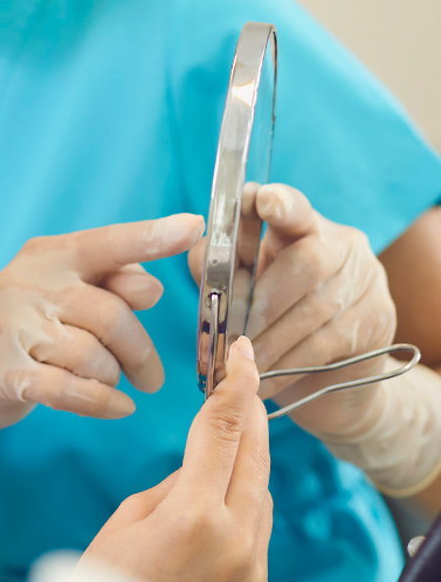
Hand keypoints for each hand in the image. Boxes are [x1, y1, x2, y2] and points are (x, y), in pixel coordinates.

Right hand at [0, 213, 204, 431]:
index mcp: (49, 255)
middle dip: (140, 352)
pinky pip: (70, 390)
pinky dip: (102, 403)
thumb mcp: (67, 296)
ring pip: (93, 356)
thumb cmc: (30, 330)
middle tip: (151, 378)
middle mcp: (25, 281)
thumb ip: (111, 285)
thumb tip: (151, 286)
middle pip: (111, 314)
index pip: (106, 243)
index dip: (150, 237)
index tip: (193, 227)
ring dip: (112, 378)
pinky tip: (116, 408)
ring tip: (108, 383)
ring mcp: (8, 325)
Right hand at [81, 337, 271, 581]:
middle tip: (244, 378)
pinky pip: (255, 534)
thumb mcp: (126, 520)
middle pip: (253, 458)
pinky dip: (239, 511)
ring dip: (243, 466)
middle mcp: (234, 541)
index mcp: (192, 515)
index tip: (243, 355)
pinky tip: (213, 508)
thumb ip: (174, 488)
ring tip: (222, 444)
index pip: (224, 432)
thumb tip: (202, 470)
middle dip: (249, 416)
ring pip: (259, 497)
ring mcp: (252, 571)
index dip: (236, 387)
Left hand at [189, 183, 395, 439]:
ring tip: (241, 363)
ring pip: (316, 308)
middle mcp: (341, 245)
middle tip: (234, 334)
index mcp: (302, 226)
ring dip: (271, 341)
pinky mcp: (378, 319)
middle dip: (264, 301)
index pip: (293, 207)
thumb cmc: (273, 319)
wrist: (330, 374)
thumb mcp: (241, 286)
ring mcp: (366, 280)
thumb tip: (203, 259)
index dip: (280, 203)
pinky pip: (327, 343)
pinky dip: (287, 364)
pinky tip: (264, 380)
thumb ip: (218, 268)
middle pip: (307, 262)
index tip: (263, 201)